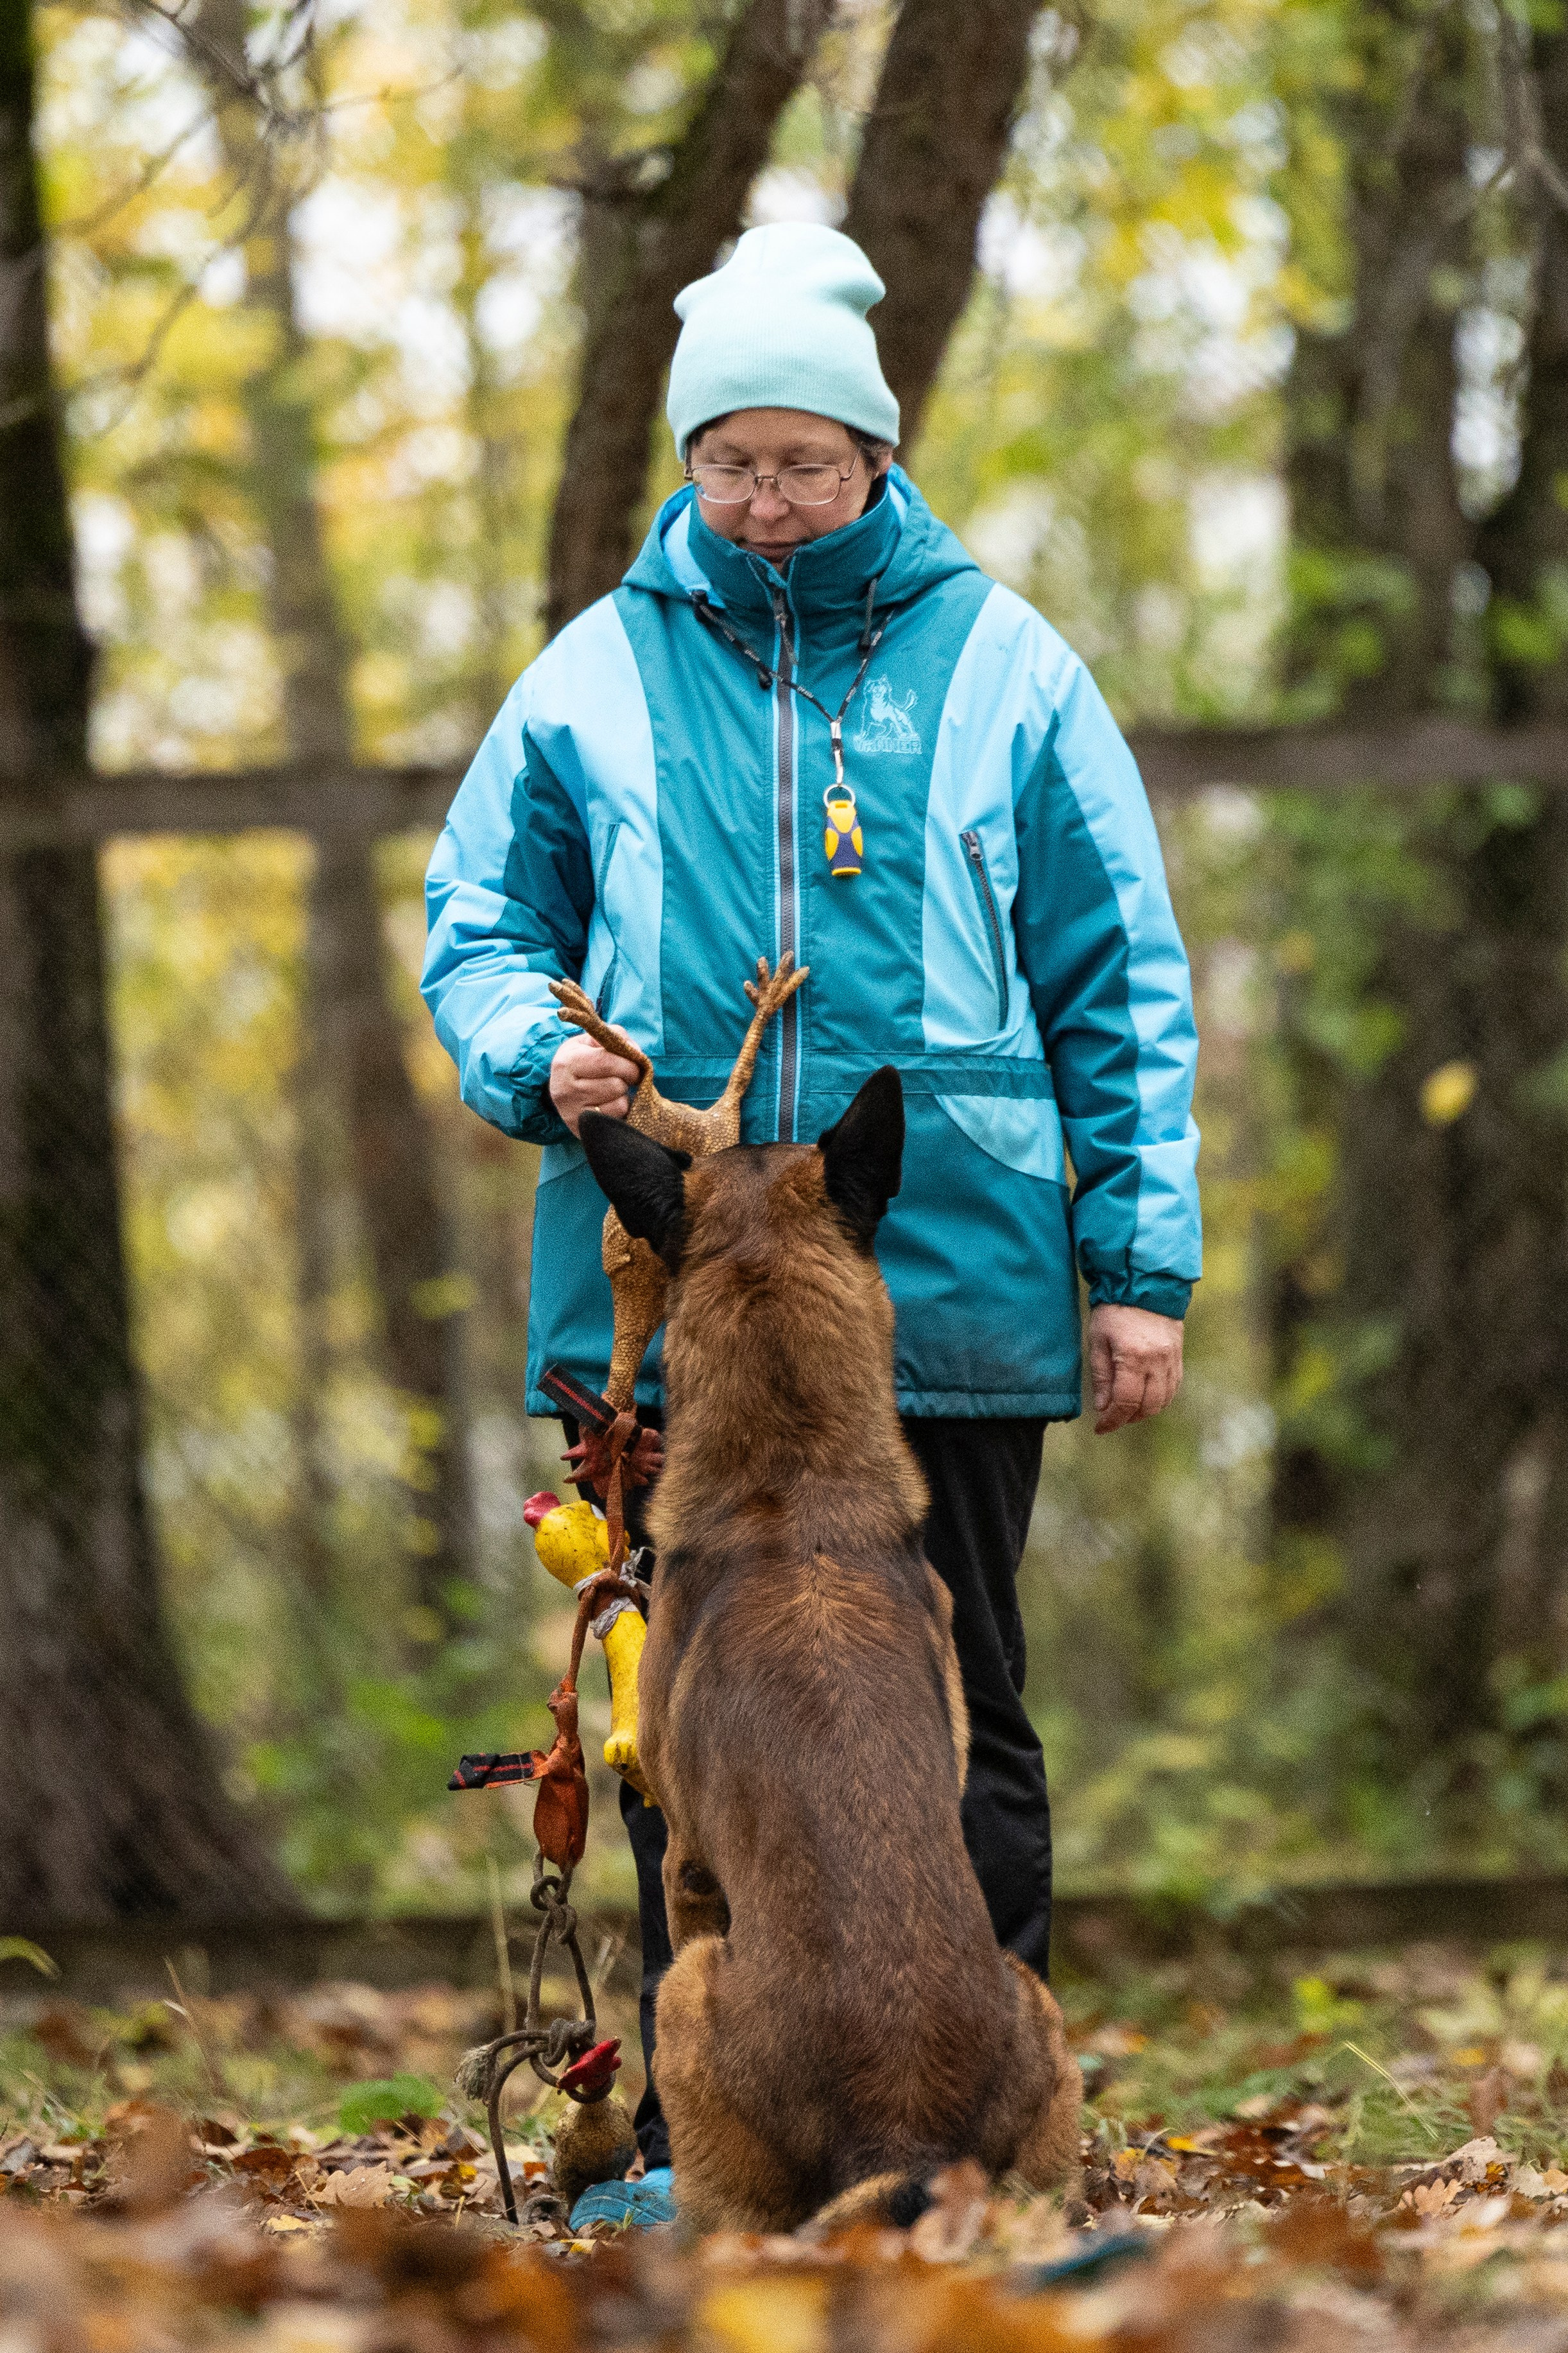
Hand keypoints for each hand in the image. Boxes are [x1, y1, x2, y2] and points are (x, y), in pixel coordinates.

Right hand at [549, 1029, 640, 1137]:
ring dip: (623, 1095)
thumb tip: (635, 1052)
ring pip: (619, 1103)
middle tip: (625, 1076)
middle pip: (616, 1084)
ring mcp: (572, 1113)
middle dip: (628, 1078)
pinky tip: (609, 1103)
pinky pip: (617, 1118)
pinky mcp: (582, 1129)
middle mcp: (564, 1089)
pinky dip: (620, 1110)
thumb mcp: (591, 1041)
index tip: (633, 1063)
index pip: (606, 1061)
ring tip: (612, 1089)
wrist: (563, 1089)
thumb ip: (615, 1036)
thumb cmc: (583, 1060)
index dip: (628, 1063)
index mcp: (566, 1062)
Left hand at [1088, 1303, 1183, 1433]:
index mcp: (1134, 1357)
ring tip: (1127, 1410)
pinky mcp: (1178, 1356)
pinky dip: (1160, 1398)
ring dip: (1145, 1411)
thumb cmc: (1114, 1310)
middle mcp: (1157, 1362)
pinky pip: (1174, 1387)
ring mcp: (1172, 1359)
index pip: (1126, 1402)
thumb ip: (1101, 1376)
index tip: (1101, 1428)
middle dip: (1128, 1418)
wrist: (1144, 1284)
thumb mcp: (1098, 1340)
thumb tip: (1103, 1407)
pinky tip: (1146, 1397)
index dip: (1113, 1420)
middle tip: (1112, 1418)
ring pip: (1164, 1400)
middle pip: (1148, 1406)